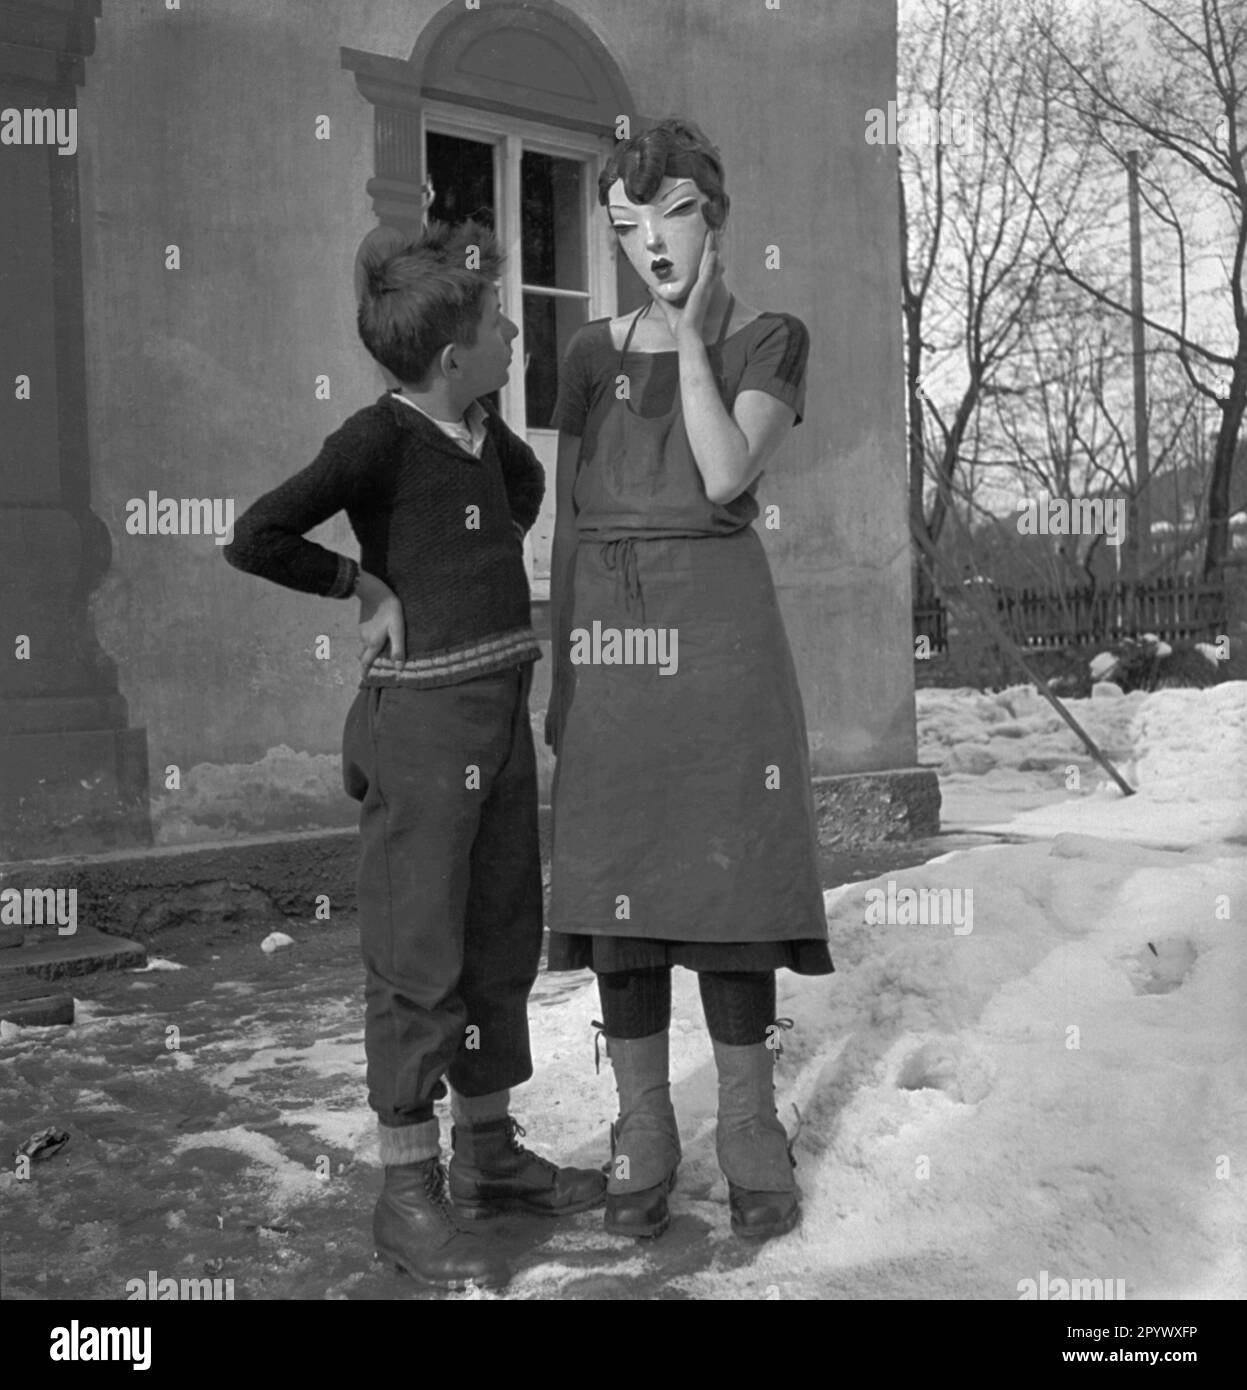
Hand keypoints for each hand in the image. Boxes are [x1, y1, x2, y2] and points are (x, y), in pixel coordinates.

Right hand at [356, 572, 404, 672]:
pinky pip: (364, 637)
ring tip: (378, 655)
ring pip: (364, 646)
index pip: (366, 663)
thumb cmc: (389, 610)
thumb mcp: (397, 629)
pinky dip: (369, 642)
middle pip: (363, 656)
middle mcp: (365, 639)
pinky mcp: (362, 623)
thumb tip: (398, 668)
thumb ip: (398, 649)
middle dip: (367, 664)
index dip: (365, 673)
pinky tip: (377, 638)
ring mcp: (362, 631)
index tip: (364, 680)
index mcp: (373, 643)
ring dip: (368, 653)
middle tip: (373, 669)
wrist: (374, 591)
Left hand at [653, 229, 722, 343]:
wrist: (685, 335)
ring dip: (711, 248)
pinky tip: (713, 252)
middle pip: (708, 263)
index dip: (706, 258)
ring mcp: (705, 288)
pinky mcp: (703, 290)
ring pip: (710, 264)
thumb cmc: (680, 326)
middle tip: (711, 232)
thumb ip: (660, 298)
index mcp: (698, 291)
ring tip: (712, 234)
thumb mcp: (667, 308)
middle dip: (710, 247)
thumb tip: (649, 288)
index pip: (703, 270)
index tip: (707, 246)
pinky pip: (708, 273)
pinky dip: (711, 262)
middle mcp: (704, 288)